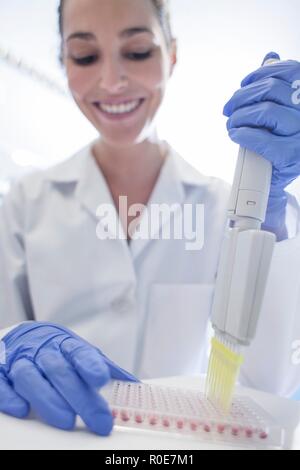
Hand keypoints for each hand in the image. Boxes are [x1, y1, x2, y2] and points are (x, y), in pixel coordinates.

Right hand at [0, 322, 137, 434]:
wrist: (26, 337)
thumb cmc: (60, 351)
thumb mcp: (83, 354)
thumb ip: (106, 369)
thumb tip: (137, 387)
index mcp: (66, 345)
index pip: (80, 353)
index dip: (90, 365)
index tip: (102, 379)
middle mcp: (44, 352)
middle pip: (61, 371)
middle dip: (80, 396)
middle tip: (98, 419)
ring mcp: (21, 361)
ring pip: (32, 378)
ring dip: (49, 399)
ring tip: (66, 420)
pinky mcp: (2, 372)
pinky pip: (2, 383)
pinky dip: (10, 396)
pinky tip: (22, 410)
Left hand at [224, 52, 299, 238]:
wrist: (273, 179)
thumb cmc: (275, 141)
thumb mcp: (277, 110)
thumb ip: (276, 84)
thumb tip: (271, 56)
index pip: (290, 71)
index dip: (261, 74)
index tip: (243, 85)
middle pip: (271, 89)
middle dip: (242, 97)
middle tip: (228, 109)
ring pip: (265, 112)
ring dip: (239, 117)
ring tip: (231, 124)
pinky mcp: (291, 156)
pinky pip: (261, 138)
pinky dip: (242, 134)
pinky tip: (235, 134)